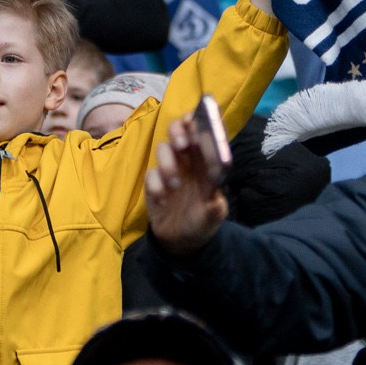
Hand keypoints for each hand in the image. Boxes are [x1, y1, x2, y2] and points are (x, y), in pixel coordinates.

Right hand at [146, 115, 229, 258]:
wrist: (181, 242)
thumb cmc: (201, 222)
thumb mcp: (212, 219)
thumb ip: (214, 209)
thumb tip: (215, 201)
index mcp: (206, 163)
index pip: (203, 134)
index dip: (199, 123)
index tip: (196, 122)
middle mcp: (187, 162)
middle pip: (178, 131)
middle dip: (178, 132)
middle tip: (182, 145)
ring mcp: (169, 170)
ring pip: (162, 149)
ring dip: (168, 163)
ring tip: (175, 186)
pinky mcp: (153, 183)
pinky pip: (150, 173)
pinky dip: (156, 184)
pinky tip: (162, 200)